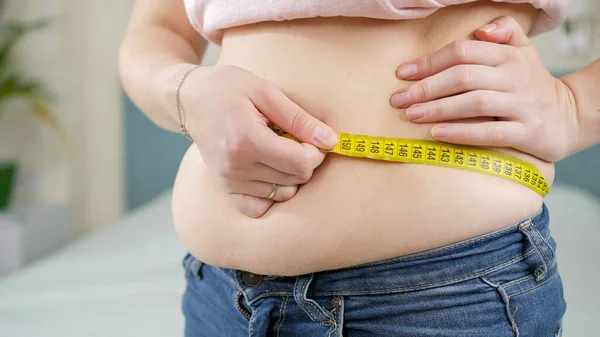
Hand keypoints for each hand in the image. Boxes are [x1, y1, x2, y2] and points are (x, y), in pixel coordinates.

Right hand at [180, 64, 337, 217]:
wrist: (190, 99)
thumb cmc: (228, 88)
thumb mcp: (266, 92)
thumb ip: (300, 119)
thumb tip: (331, 141)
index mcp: (247, 140)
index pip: (301, 162)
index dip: (317, 151)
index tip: (313, 136)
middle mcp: (236, 167)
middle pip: (295, 179)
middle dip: (306, 160)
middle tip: (296, 140)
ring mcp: (229, 181)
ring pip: (282, 194)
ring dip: (290, 176)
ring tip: (280, 152)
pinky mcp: (226, 188)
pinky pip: (258, 208)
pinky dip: (271, 195)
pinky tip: (271, 173)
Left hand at [391, 16, 579, 161]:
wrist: (569, 116)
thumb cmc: (531, 84)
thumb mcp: (522, 51)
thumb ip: (504, 31)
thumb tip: (480, 29)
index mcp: (508, 55)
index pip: (463, 51)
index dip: (429, 62)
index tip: (402, 74)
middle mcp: (514, 77)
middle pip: (464, 76)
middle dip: (426, 87)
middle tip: (398, 100)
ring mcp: (522, 105)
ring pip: (475, 102)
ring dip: (439, 108)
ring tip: (412, 115)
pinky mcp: (527, 132)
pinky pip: (491, 131)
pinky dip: (462, 132)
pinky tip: (437, 133)